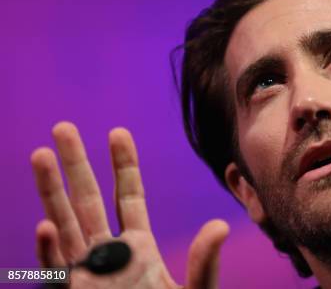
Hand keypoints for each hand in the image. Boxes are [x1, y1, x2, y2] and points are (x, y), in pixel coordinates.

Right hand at [31, 122, 228, 287]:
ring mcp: (86, 274)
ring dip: (52, 191)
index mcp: (138, 246)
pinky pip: (57, 271)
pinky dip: (50, 251)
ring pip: (65, 224)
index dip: (122, 163)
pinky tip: (47, 226)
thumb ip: (204, 263)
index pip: (128, 195)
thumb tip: (218, 226)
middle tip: (65, 127)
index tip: (117, 132)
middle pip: (89, 200)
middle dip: (77, 164)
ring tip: (42, 153)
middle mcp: (108, 254)